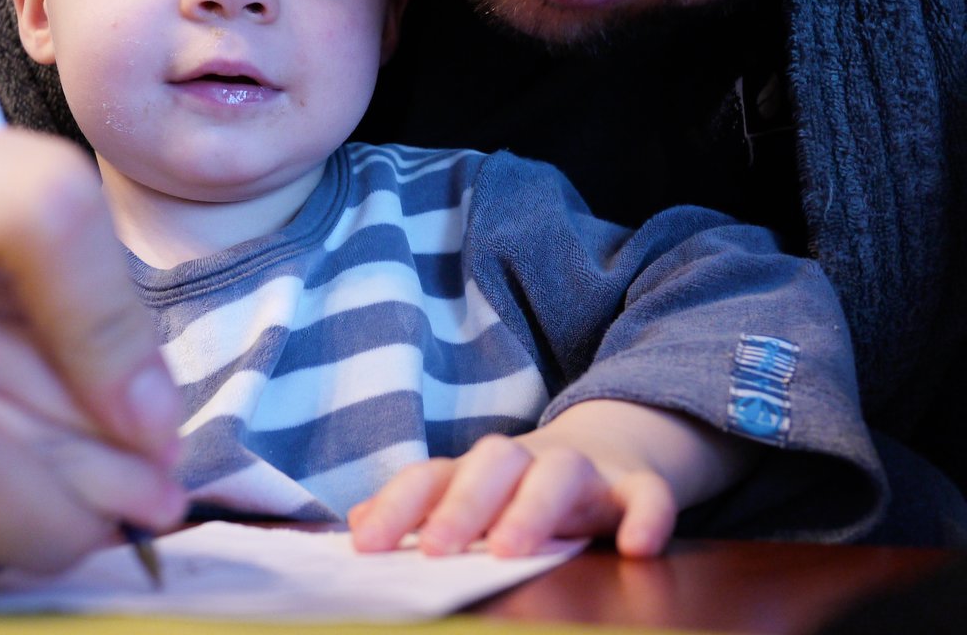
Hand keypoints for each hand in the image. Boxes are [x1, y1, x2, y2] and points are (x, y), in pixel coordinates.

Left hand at [349, 400, 756, 558]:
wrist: (606, 451)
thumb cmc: (519, 489)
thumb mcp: (469, 497)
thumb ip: (420, 510)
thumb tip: (356, 522)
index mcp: (479, 469)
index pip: (432, 476)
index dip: (398, 507)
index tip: (365, 544)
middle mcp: (527, 462)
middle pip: (493, 463)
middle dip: (463, 504)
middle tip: (436, 550)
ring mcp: (585, 472)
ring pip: (560, 472)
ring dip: (534, 508)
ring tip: (512, 551)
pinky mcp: (636, 487)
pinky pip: (648, 494)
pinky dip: (648, 516)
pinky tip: (637, 548)